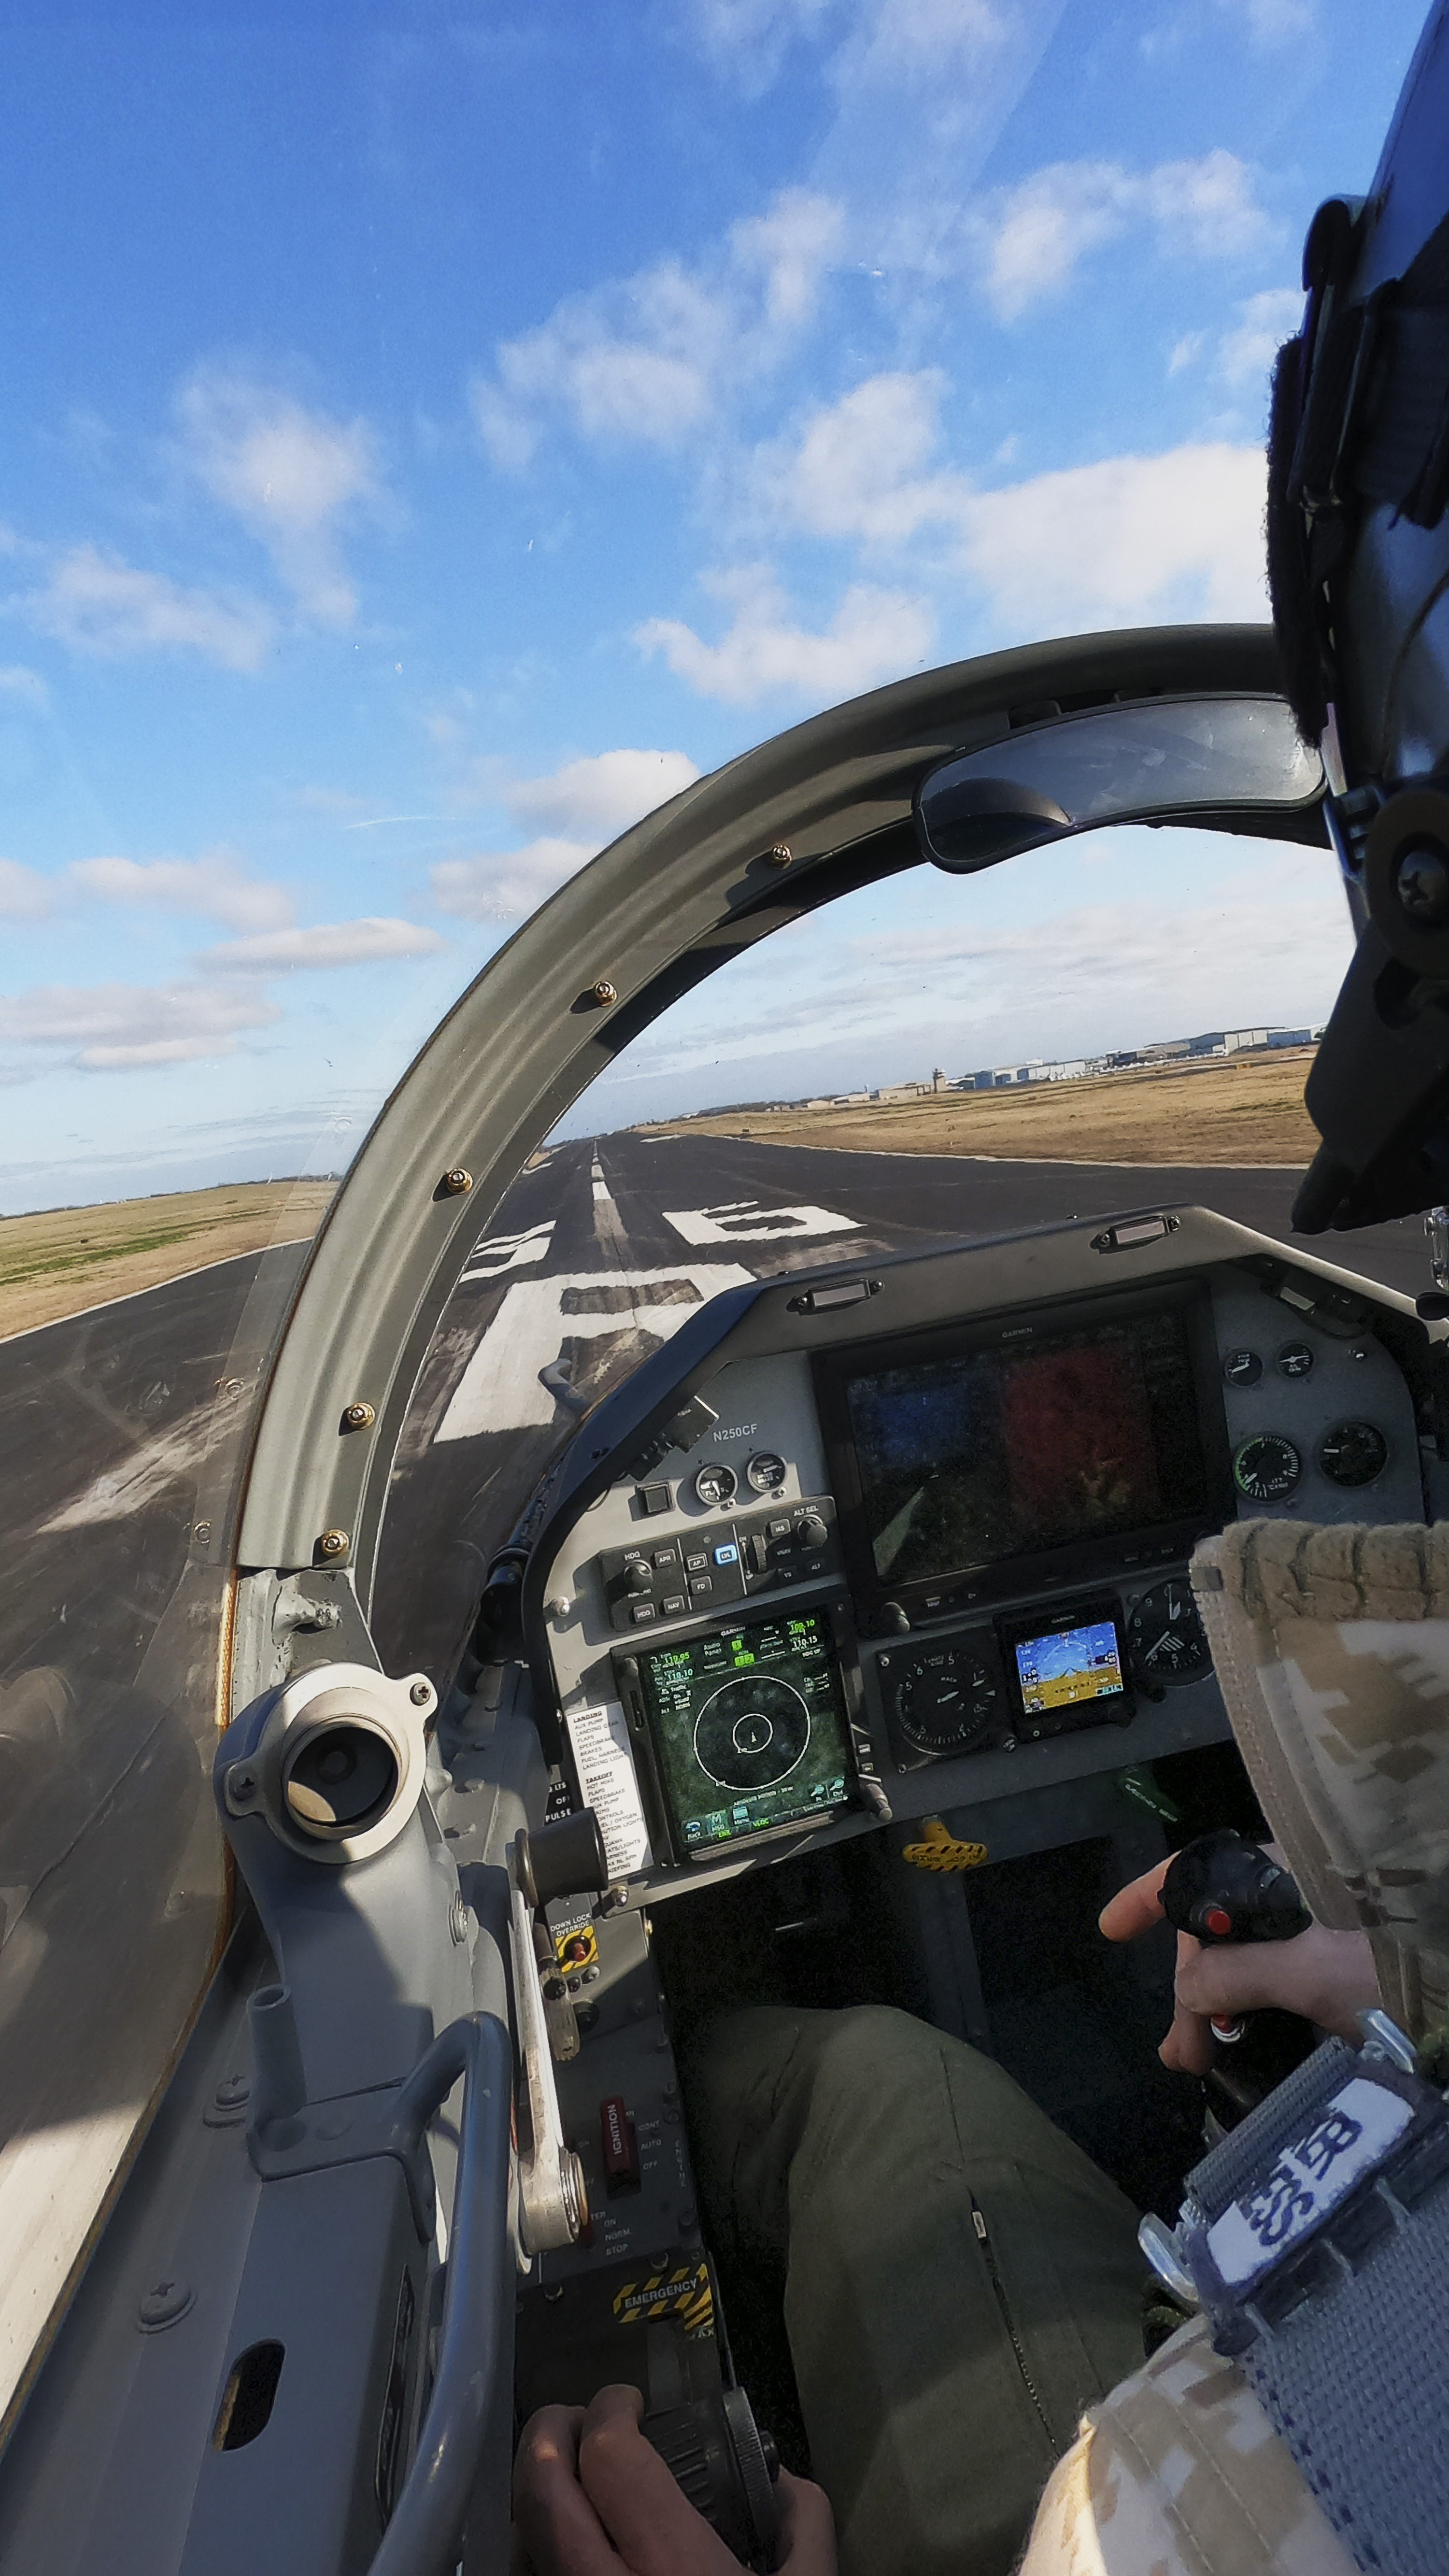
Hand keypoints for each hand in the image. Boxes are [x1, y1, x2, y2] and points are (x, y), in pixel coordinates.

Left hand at [513, 2383, 836, 2575]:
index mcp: (671, 2561)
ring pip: (518, 2535)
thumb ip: (801, 2522)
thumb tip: (780, 2476)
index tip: (626, 2403)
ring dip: (537, 2490)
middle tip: (583, 2421)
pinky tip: (565, 2539)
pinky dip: (532, 2544)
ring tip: (570, 2478)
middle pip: (538, 2485)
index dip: (609, 2408)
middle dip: (550, 2430)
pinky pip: (524, 2572)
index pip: (609, 2453)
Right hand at [1099, 1851, 1381, 2075]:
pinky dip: (1243, 2010)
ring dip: (1209, 2010)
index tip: (1109, 1930)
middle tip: (1183, 2055)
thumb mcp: (1305, 1970)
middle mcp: (1283, 1894)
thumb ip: (1234, 1975)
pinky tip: (1232, 2042)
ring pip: (1238, 1961)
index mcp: (1272, 1875)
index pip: (1192, 1872)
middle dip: (1187, 1992)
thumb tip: (1184, 1991)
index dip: (1145, 1897)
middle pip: (1212, 1931)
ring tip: (1194, 2061)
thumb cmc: (1380, 1960)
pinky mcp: (1326, 1965)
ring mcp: (1306, 1930)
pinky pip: (1267, 1979)